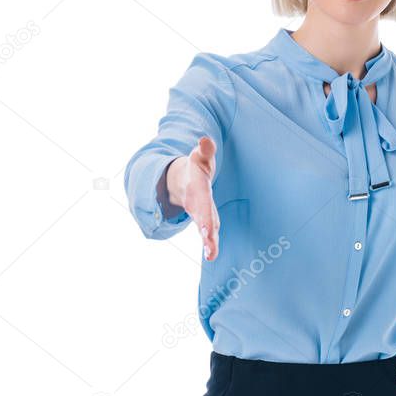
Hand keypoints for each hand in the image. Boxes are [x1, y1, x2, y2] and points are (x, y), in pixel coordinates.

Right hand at [181, 136, 218, 260]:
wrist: (182, 180)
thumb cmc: (197, 167)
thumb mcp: (200, 157)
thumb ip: (205, 150)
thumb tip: (206, 139)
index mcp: (198, 188)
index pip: (202, 201)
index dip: (204, 215)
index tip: (207, 229)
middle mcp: (197, 203)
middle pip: (202, 219)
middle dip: (206, 233)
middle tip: (209, 248)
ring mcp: (200, 213)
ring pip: (205, 229)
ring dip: (208, 242)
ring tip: (211, 256)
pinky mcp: (205, 219)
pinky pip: (208, 233)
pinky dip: (210, 244)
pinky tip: (212, 256)